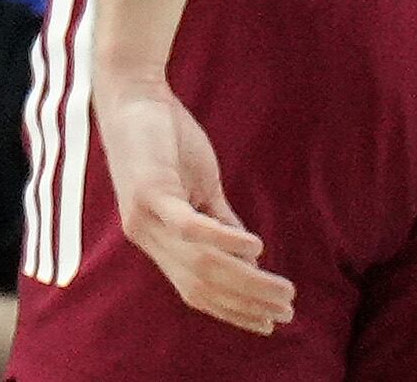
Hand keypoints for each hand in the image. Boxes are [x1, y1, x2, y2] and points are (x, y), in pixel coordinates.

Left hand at [94, 76, 292, 333]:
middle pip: (201, 286)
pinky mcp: (149, 191)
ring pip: (200, 265)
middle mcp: (146, 237)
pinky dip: (224, 241)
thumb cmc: (164, 137)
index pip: (195, 291)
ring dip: (245, 281)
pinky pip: (189, 228)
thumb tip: (251, 257)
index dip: (232, 311)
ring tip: (281, 289)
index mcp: (155, 240)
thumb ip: (219, 222)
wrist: (131, 92)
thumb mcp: (198, 187)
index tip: (268, 324)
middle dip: (246, 304)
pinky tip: (256, 247)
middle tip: (285, 313)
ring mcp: (145, 217)